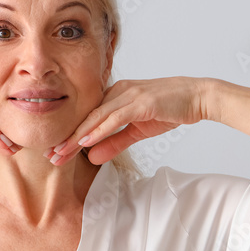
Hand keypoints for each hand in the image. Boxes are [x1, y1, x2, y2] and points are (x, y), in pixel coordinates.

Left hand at [46, 76, 211, 165]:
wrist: (198, 97)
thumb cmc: (169, 109)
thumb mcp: (138, 130)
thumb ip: (115, 142)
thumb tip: (93, 158)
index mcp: (115, 96)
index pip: (87, 118)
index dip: (70, 136)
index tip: (55, 152)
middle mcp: (118, 92)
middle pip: (87, 118)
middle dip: (67, 138)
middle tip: (50, 156)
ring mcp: (129, 95)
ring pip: (96, 118)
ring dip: (78, 136)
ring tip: (62, 152)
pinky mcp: (141, 101)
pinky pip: (115, 117)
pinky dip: (99, 130)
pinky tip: (86, 141)